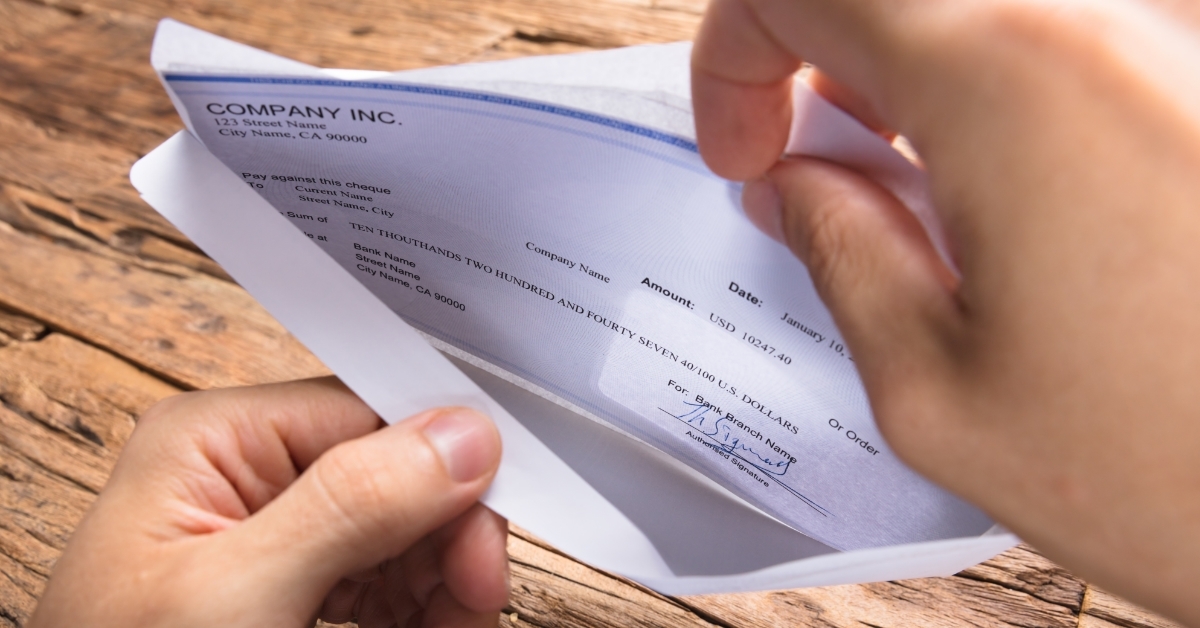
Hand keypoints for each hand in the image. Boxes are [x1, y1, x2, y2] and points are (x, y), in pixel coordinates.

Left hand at [28, 377, 507, 627]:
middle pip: (398, 476)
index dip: (444, 460)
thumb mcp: (237, 593)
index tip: (491, 521)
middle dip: (447, 535)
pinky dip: (422, 609)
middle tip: (475, 595)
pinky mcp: (293, 597)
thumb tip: (461, 436)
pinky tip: (436, 626)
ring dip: (444, 581)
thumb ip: (351, 506)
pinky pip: (386, 585)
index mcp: (216, 441)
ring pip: (404, 536)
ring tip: (460, 620)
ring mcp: (274, 542)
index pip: (368, 413)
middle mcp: (248, 478)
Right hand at [694, 0, 1199, 623]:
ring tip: (917, 192)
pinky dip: (997, 91)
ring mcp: (1177, 40)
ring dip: (911, 75)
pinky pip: (1068, 45)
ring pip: (981, 14)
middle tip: (817, 165)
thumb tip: (794, 181)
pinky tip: (1011, 193)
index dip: (733, 60)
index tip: (745, 153)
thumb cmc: (1189, 474)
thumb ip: (838, 251)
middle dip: (816, 58)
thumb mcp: (937, 391)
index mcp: (1006, 77)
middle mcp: (1107, 19)